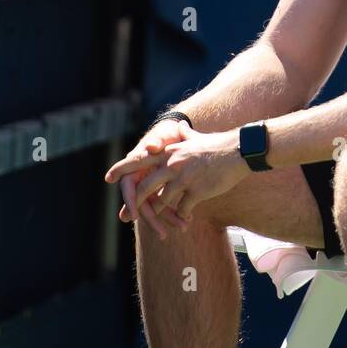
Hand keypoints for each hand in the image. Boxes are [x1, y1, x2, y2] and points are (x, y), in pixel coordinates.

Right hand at [105, 118, 193, 238]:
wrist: (182, 134)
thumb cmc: (168, 132)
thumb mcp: (164, 134)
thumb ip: (157, 141)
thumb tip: (151, 147)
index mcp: (136, 165)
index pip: (128, 186)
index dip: (129, 202)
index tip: (133, 217)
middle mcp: (141, 178)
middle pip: (142, 203)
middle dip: (152, 219)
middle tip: (162, 234)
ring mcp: (152, 186)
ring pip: (156, 207)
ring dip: (168, 219)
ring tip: (183, 227)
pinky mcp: (164, 189)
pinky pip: (167, 205)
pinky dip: (176, 212)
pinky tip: (188, 220)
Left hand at [111, 128, 249, 228]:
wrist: (238, 151)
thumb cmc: (217, 145)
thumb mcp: (196, 138)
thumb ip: (183, 135)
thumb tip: (179, 127)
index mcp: (170, 151)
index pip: (140, 160)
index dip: (122, 169)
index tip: (108, 178)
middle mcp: (173, 164)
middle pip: (146, 186)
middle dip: (135, 202)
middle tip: (129, 215)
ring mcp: (184, 178)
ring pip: (163, 200)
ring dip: (163, 212)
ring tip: (164, 220)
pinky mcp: (197, 190)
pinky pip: (182, 208)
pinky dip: (182, 215)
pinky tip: (186, 218)